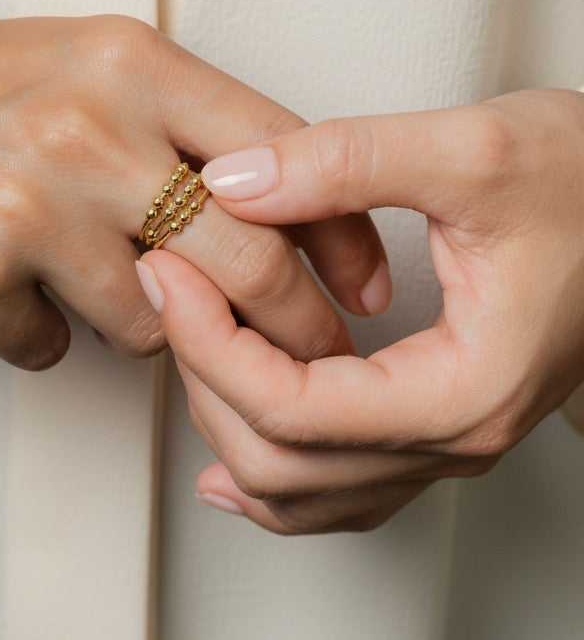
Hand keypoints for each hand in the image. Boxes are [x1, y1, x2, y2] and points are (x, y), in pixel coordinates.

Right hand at [0, 0, 388, 368]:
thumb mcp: (83, 62)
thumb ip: (179, 125)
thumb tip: (276, 210)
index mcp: (133, 63)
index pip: (285, 160)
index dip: (340, 236)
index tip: (363, 286)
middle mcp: (90, 131)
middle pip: (249, 261)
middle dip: (297, 326)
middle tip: (310, 355)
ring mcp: (30, 210)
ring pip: (153, 324)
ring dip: (142, 325)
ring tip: (88, 281)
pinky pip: (52, 349)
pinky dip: (42, 333)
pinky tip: (7, 288)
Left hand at [137, 89, 583, 533]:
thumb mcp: (471, 149)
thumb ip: (344, 163)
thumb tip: (233, 182)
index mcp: (464, 391)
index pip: (292, 409)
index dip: (209, 342)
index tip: (170, 269)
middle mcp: (457, 440)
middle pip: (283, 464)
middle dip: (205, 375)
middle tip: (169, 282)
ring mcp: (450, 443)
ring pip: (303, 490)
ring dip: (228, 422)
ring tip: (186, 337)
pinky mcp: (439, 423)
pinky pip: (341, 490)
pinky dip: (273, 474)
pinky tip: (226, 455)